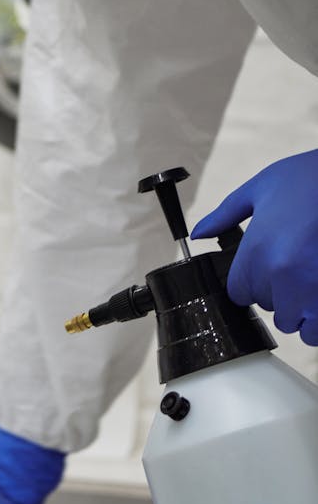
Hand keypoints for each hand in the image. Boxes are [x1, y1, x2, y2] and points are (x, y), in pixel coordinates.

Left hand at [191, 151, 317, 344]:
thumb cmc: (311, 179)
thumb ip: (224, 215)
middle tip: (294, 265)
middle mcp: (282, 276)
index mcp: (258, 251)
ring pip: (297, 324)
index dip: (251, 281)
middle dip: (279, 292)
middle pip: (269, 308)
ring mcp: (312, 292)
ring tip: (310, 279)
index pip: (239, 293)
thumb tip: (198, 233)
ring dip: (302, 310)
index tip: (265, 268)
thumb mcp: (260, 188)